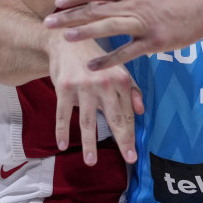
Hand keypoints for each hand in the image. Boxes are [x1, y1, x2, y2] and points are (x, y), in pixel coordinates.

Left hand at [47, 0, 202, 69]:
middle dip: (71, 15)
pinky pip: (127, 52)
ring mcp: (145, 22)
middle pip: (98, 8)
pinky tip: (92, 66)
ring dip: (86, 31)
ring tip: (65, 37)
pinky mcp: (154, 41)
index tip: (57, 1)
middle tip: (48, 21)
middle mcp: (136, 3)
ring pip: (109, 26)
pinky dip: (108, 59)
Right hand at [47, 36, 143, 164]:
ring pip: (87, 120)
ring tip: (91, 161)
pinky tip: (62, 145)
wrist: (68, 40)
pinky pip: (63, 114)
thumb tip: (141, 111)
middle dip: (122, 141)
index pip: (127, 113)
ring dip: (89, 143)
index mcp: (121, 79)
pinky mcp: (64, 87)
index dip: (130, 135)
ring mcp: (83, 85)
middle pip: (114, 118)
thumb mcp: (117, 69)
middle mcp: (104, 83)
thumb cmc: (96, 59)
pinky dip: (62, 130)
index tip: (132, 155)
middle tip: (127, 159)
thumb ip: (131, 90)